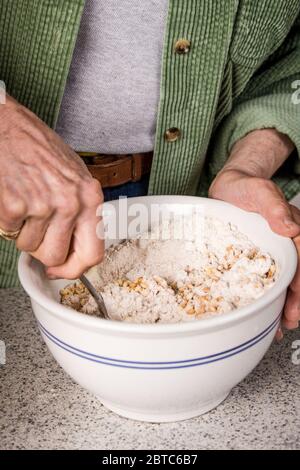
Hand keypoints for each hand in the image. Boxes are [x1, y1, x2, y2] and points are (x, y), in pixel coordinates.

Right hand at [0, 95, 103, 278]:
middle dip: (43, 249)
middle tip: (36, 228)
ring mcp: (42, 205)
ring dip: (23, 232)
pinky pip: (10, 232)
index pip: (93, 254)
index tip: (62, 269)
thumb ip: (80, 212)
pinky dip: (7, 221)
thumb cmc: (38, 147)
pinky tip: (12, 196)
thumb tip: (75, 249)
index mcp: (90, 197)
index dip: (74, 269)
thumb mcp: (74, 176)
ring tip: (25, 201)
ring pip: (30, 247)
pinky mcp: (15, 206)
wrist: (6, 124)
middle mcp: (70, 203)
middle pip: (57, 257)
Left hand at [209, 129, 299, 338]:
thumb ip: (273, 205)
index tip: (296, 298)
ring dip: (283, 304)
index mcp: (289, 229)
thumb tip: (290, 227)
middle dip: (295, 300)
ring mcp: (271, 252)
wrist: (228, 189)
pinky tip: (265, 314)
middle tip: (289, 320)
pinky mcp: (255, 259)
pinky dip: (267, 298)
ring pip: (282, 281)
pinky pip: (264, 280)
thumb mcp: (258, 190)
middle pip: (295, 274)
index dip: (299, 281)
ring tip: (279, 325)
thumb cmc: (244, 187)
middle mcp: (284, 243)